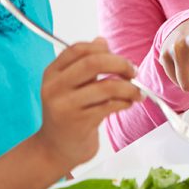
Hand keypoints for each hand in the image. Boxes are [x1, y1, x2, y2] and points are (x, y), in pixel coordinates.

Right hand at [35, 38, 140, 167]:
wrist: (55, 148)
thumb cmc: (69, 114)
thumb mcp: (71, 86)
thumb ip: (85, 64)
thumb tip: (102, 40)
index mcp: (52, 73)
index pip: (78, 49)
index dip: (104, 49)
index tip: (119, 58)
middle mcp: (55, 87)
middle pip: (94, 62)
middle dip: (120, 64)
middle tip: (133, 71)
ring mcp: (65, 105)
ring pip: (106, 86)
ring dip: (129, 87)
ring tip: (137, 92)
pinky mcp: (79, 122)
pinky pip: (110, 105)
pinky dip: (126, 102)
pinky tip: (129, 103)